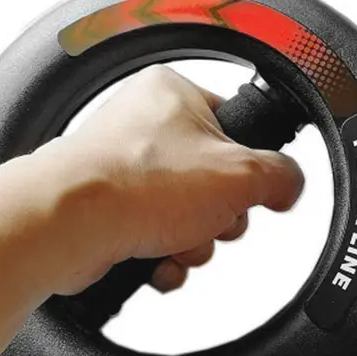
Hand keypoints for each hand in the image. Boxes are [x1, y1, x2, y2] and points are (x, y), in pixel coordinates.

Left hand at [39, 65, 303, 293]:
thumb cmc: (133, 184)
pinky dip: (164, 259)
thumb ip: (282, 176)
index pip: (236, 130)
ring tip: (176, 241)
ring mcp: (123, 170)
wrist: (67, 225)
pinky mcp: (109, 212)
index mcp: (172, 94)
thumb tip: (289, 185)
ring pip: (188, 217)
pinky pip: (157, 240)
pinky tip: (157, 261)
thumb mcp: (242, 174)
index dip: (249, 168)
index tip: (248, 188)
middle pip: (215, 182)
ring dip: (194, 242)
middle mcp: (144, 127)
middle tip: (208, 217)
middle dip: (219, 216)